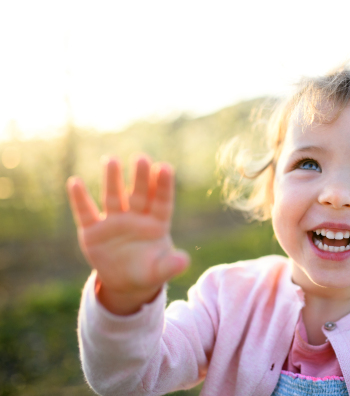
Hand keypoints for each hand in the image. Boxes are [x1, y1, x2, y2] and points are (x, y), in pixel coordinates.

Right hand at [67, 156, 188, 314]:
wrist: (124, 282)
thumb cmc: (147, 271)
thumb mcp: (160, 271)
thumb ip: (171, 265)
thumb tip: (184, 261)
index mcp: (156, 224)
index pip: (161, 202)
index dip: (163, 186)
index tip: (166, 167)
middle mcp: (135, 218)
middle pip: (138, 194)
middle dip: (140, 178)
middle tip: (141, 158)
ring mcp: (114, 222)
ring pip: (114, 197)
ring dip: (112, 180)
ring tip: (112, 160)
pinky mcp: (93, 231)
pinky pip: (86, 212)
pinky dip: (80, 199)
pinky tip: (75, 182)